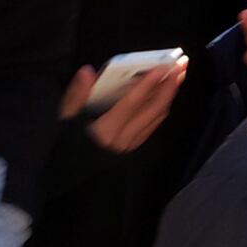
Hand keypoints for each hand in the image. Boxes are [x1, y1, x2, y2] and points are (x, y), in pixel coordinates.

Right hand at [64, 58, 187, 154]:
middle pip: (152, 111)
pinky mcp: (133, 148)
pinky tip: (164, 96)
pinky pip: (153, 125)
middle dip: (169, 87)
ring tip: (177, 76)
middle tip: (181, 65)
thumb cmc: (67, 148)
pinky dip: (161, 108)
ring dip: (168, 96)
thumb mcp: (64, 121)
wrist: (72, 181)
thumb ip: (76, 96)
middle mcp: (123, 140)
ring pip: (156, 118)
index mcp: (104, 132)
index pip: (131, 104)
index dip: (147, 85)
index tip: (162, 67)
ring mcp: (131, 146)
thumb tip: (87, 72)